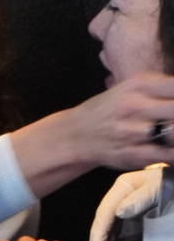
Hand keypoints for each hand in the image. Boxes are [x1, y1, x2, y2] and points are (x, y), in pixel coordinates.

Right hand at [14, 75, 173, 199]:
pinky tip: (167, 148)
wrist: (76, 135)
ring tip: (169, 135)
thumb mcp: (133, 88)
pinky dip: (173, 153)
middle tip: (171, 121)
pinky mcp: (132, 154)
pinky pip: (169, 155)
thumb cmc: (110, 110)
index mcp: (138, 85)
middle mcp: (133, 106)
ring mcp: (131, 132)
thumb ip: (163, 88)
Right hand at [88, 165, 164, 240]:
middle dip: (99, 236)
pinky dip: (118, 240)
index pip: (105, 210)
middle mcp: (122, 197)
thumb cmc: (172, 183)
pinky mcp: (137, 216)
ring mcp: (129, 207)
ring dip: (107, 239)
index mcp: (123, 186)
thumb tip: (119, 212)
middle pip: (105, 218)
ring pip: (112, 225)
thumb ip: (140, 198)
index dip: (99, 228)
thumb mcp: (158, 187)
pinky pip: (124, 229)